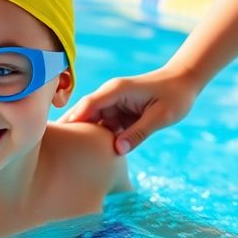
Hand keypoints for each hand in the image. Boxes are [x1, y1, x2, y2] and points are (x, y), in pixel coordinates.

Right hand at [61, 65, 202, 154]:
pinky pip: (103, 127)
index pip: (89, 104)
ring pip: (92, 122)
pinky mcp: (118, 112)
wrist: (185, 82)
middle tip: (52, 147)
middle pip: (84, 113)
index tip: (59, 135)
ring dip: (84, 137)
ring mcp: (113, 104)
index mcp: (117, 90)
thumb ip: (138, 133)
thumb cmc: (175, 96)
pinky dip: (97, 138)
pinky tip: (88, 153)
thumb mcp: (160, 116)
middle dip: (71, 129)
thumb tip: (117, 150)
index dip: (73, 119)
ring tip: (67, 154)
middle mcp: (110, 96)